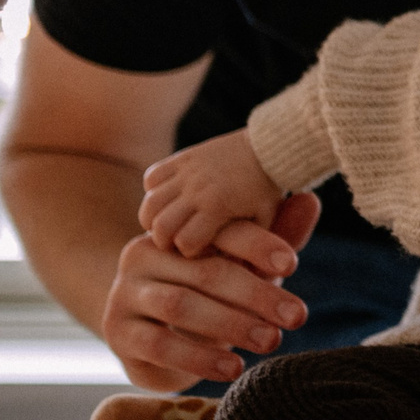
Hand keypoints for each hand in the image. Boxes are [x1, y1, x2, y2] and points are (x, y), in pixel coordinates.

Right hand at [100, 191, 317, 389]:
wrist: (150, 338)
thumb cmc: (209, 294)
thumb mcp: (244, 267)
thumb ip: (276, 238)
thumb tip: (311, 199)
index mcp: (177, 231)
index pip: (219, 231)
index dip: (258, 244)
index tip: (293, 264)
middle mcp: (144, 254)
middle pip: (205, 271)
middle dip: (257, 294)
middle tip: (296, 316)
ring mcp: (126, 293)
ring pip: (181, 306)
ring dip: (231, 326)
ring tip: (271, 342)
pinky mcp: (118, 332)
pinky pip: (158, 344)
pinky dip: (199, 358)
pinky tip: (233, 369)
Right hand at [139, 129, 280, 256]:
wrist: (268, 150)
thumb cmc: (266, 191)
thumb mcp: (263, 221)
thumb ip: (246, 245)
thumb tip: (229, 269)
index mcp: (218, 207)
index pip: (185, 242)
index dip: (189, 252)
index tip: (199, 251)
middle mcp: (197, 189)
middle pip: (161, 226)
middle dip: (165, 240)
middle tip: (175, 242)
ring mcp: (187, 172)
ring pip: (150, 203)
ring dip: (154, 218)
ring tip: (166, 224)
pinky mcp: (181, 158)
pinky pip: (152, 177)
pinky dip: (153, 191)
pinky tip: (167, 200)